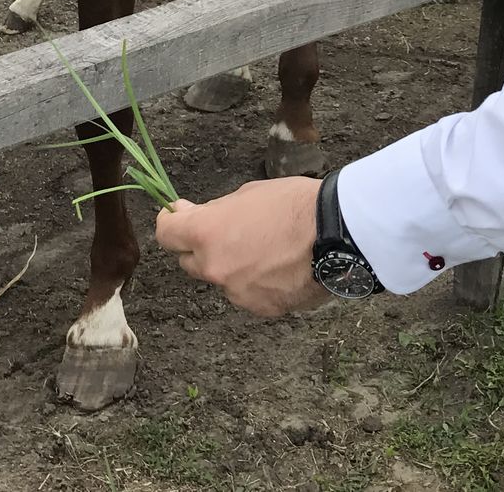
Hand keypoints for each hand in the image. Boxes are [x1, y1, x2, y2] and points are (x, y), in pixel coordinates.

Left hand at [154, 176, 329, 316]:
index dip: (172, 223)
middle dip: (203, 248)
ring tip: (268, 249)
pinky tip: (282, 267)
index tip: (182, 216)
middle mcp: (214, 268)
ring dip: (233, 267)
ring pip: (223, 279)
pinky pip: (249, 294)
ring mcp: (237, 293)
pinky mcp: (261, 309)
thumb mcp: (248, 194)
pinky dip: (258, 283)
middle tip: (230, 231)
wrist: (337, 234)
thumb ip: (217, 212)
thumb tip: (196, 216)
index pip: (166, 234)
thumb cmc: (295, 205)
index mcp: (206, 234)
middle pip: (190, 262)